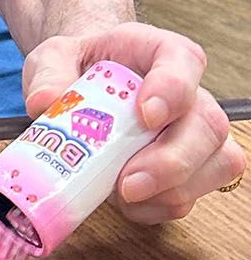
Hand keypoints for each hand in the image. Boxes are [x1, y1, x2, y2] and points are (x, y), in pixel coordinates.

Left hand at [22, 22, 245, 223]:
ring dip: (169, 191)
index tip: (145, 115)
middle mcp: (191, 93)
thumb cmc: (80, 68)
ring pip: (215, 165)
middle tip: (128, 183)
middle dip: (173, 161)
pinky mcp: (192, 172)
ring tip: (121, 192)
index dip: (173, 89)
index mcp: (160, 52)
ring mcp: (198, 135)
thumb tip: (44, 102)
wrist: (87, 87)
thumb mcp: (54, 58)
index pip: (184, 61)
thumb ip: (48, 73)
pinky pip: (191, 197)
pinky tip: (125, 201)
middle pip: (209, 125)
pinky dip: (157, 207)